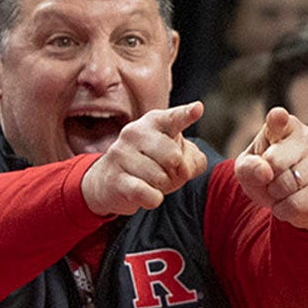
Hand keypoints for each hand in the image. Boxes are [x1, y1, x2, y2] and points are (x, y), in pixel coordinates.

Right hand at [82, 101, 207, 213]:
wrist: (110, 181)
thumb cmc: (152, 164)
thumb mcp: (178, 159)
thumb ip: (194, 161)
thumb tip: (183, 168)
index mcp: (155, 122)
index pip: (173, 119)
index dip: (186, 115)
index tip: (198, 109)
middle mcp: (135, 132)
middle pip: (174, 157)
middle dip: (176, 173)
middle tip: (163, 171)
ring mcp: (122, 153)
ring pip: (161, 178)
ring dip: (162, 187)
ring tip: (149, 181)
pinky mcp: (115, 178)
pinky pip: (146, 193)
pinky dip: (154, 198)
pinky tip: (149, 194)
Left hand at [233, 106, 307, 231]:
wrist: (295, 201)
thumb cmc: (267, 175)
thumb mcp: (248, 169)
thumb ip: (249, 167)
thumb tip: (265, 172)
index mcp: (285, 126)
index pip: (279, 120)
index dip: (277, 119)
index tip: (278, 116)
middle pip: (275, 161)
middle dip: (266, 177)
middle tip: (270, 178)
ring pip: (288, 184)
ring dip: (276, 195)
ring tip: (280, 191)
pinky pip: (297, 203)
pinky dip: (285, 209)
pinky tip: (288, 203)